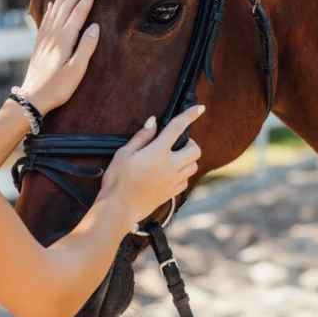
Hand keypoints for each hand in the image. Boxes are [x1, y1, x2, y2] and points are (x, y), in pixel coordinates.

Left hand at [19, 0, 98, 113]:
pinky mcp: (39, 45)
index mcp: (65, 39)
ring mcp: (45, 39)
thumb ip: (86, 47)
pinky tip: (50, 4)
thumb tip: (95, 26)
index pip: (79, 12)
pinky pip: (45, 20)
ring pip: (55, 11)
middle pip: (66, 7)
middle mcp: (53, 35)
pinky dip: (49, 9)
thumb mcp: (76, 71)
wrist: (32, 98)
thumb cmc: (57, 88)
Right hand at [99, 106, 204, 227]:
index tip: (200, 108)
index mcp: (158, 152)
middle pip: (195, 150)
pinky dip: (183, 174)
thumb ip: (142, 137)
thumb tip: (153, 122)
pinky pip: (186, 180)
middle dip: (191, 143)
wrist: (119, 208)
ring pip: (193, 166)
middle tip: (178, 143)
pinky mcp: (172, 193)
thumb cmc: (118, 180)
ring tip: (175, 158)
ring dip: (188, 159)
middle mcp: (170, 166)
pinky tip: (171, 173)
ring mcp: (173, 181)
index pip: (178, 128)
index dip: (190, 115)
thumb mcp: (124, 153)